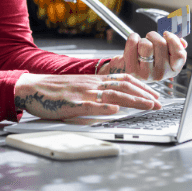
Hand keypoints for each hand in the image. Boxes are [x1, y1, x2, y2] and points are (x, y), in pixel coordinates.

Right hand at [13, 73, 160, 119]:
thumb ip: (96, 94)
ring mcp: (83, 93)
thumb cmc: (55, 91)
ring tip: (147, 106)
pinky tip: (115, 111)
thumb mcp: (80, 88)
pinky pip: (90, 105)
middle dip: (144, 95)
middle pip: (124, 86)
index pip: (124, 80)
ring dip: (132, 100)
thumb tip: (115, 105)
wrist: (32, 87)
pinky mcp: (71, 103)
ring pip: (112, 94)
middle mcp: (92, 84)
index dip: (142, 87)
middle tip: (159, 104)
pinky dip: (103, 108)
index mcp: (95, 80)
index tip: (154, 95)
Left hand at [101, 31, 187, 81]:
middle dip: (154, 35)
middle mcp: (160, 74)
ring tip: (141, 45)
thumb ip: (175, 47)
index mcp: (172, 70)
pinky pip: (133, 43)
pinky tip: (133, 45)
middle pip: (161, 44)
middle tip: (150, 38)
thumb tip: (182, 41)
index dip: (173, 40)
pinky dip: (132, 38)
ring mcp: (146, 74)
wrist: (127, 69)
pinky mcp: (131, 70)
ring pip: (146, 44)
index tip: (166, 34)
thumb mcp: (164, 55)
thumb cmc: (147, 60)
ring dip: (143, 39)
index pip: (180, 55)